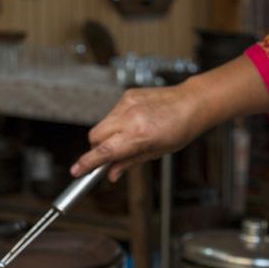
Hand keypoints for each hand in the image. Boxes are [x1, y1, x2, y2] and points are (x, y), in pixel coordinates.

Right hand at [71, 84, 203, 182]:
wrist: (192, 103)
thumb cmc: (180, 129)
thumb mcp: (157, 152)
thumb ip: (129, 162)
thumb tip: (111, 173)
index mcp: (140, 135)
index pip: (105, 151)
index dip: (87, 163)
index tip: (77, 171)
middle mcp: (130, 117)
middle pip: (95, 136)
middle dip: (97, 148)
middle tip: (109, 156)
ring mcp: (128, 103)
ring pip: (102, 124)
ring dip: (107, 135)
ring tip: (128, 137)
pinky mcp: (128, 94)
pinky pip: (112, 113)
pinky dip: (116, 122)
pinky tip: (133, 123)